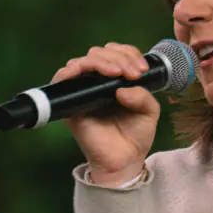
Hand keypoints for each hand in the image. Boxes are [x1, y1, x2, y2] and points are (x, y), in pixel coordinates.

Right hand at [51, 43, 160, 184]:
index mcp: (116, 79)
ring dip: (102, 61)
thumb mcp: (149, 112)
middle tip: (133, 73)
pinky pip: (62, 78)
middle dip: (119, 57)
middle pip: (99, 53)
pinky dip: (72, 70)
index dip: (129, 54)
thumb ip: (143, 96)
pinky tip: (90, 73)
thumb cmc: (135, 136)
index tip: (141, 69)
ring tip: (118, 73)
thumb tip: (123, 88)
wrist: (123, 160)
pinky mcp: (69, 102)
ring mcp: (82, 90)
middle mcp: (97, 81)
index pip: (117, 53)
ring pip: (84, 61)